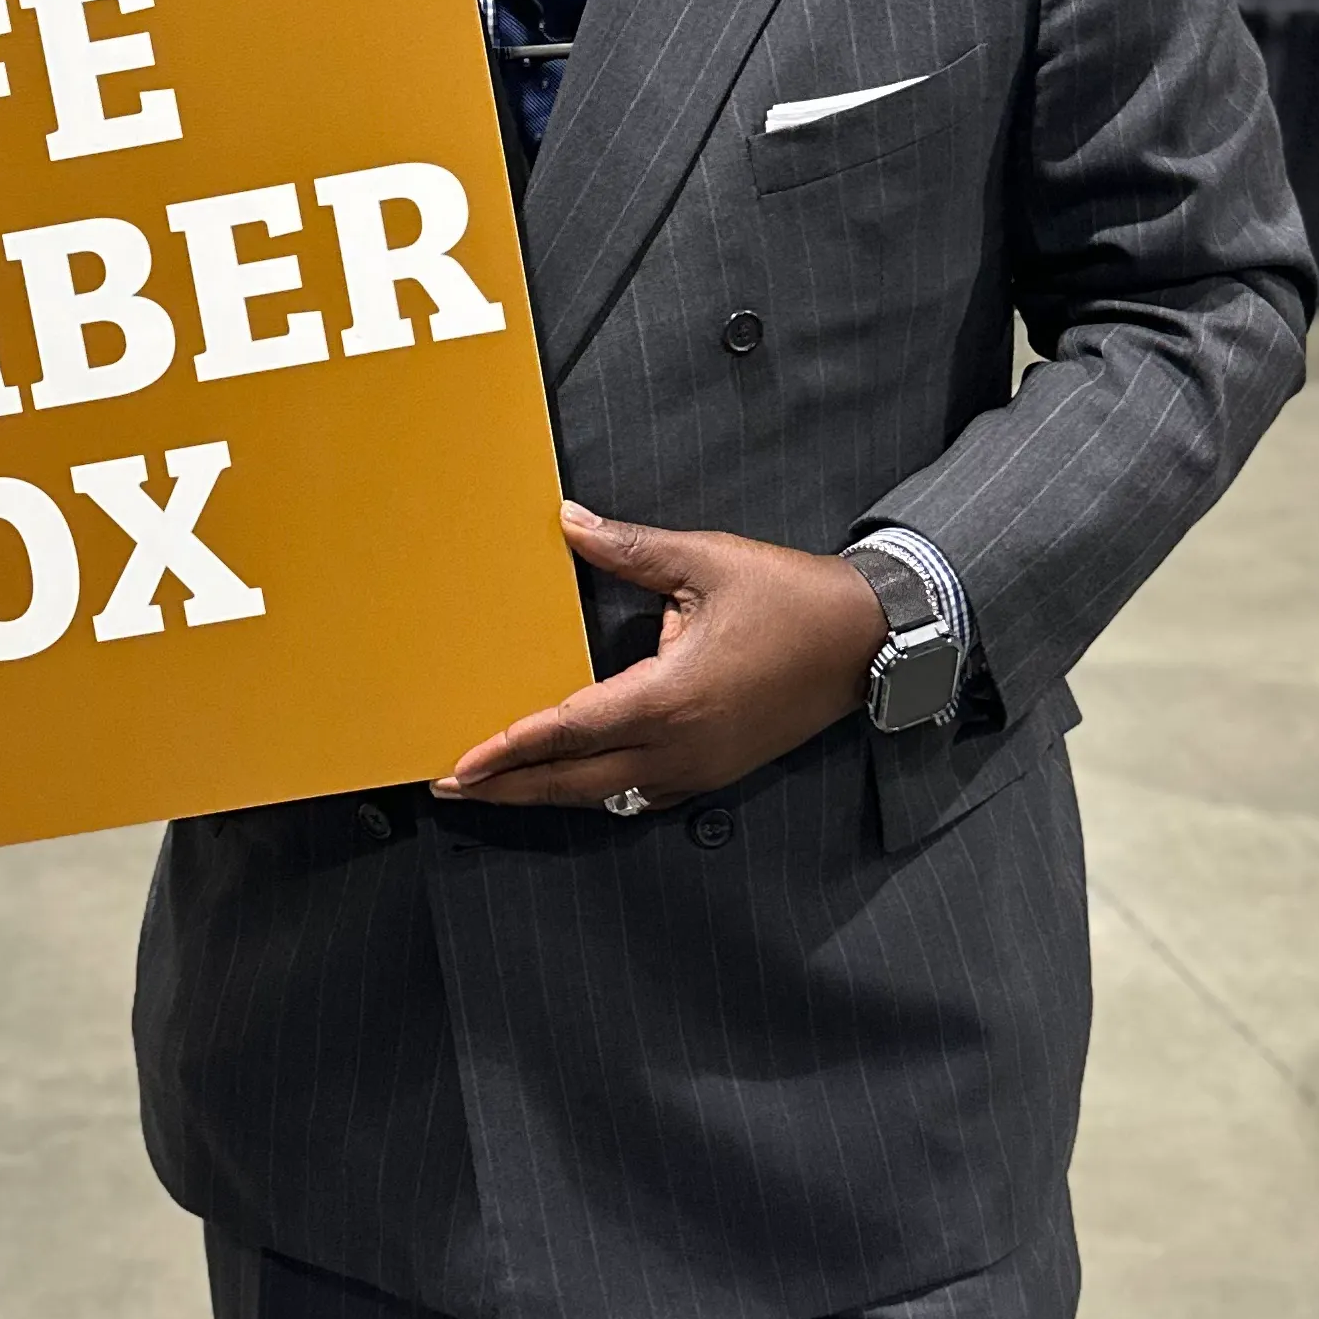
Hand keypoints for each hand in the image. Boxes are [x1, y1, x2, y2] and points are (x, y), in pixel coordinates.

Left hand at [438, 502, 886, 810]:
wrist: (868, 639)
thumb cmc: (790, 598)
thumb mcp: (706, 561)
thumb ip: (630, 549)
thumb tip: (568, 523)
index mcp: (667, 699)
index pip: (567, 732)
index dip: (508, 750)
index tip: (461, 765)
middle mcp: (678, 748)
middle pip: (573, 782)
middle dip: (509, 788)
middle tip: (450, 787)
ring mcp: (698, 769)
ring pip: (606, 795)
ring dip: (547, 793)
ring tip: (497, 787)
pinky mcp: (716, 772)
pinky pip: (641, 794)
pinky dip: (597, 791)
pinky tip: (572, 780)